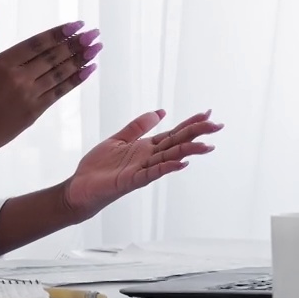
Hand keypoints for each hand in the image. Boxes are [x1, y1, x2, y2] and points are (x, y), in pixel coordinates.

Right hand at [0, 6, 101, 153]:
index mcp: (1, 64)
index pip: (37, 44)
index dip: (59, 33)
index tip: (77, 24)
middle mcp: (18, 79)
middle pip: (53, 56)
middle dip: (76, 43)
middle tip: (94, 32)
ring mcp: (28, 96)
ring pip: (60, 73)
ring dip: (81, 59)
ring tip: (97, 47)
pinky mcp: (34, 111)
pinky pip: (59, 92)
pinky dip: (76, 80)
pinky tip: (89, 70)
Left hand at [61, 109, 222, 220]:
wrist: (80, 186)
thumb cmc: (99, 167)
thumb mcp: (119, 139)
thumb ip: (138, 126)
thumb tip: (160, 111)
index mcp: (146, 147)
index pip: (173, 133)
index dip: (189, 123)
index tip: (207, 113)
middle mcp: (148, 158)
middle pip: (176, 143)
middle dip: (196, 134)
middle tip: (218, 125)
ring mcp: (141, 170)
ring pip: (169, 158)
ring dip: (188, 151)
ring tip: (206, 145)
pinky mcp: (130, 180)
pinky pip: (151, 174)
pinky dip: (166, 168)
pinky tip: (181, 163)